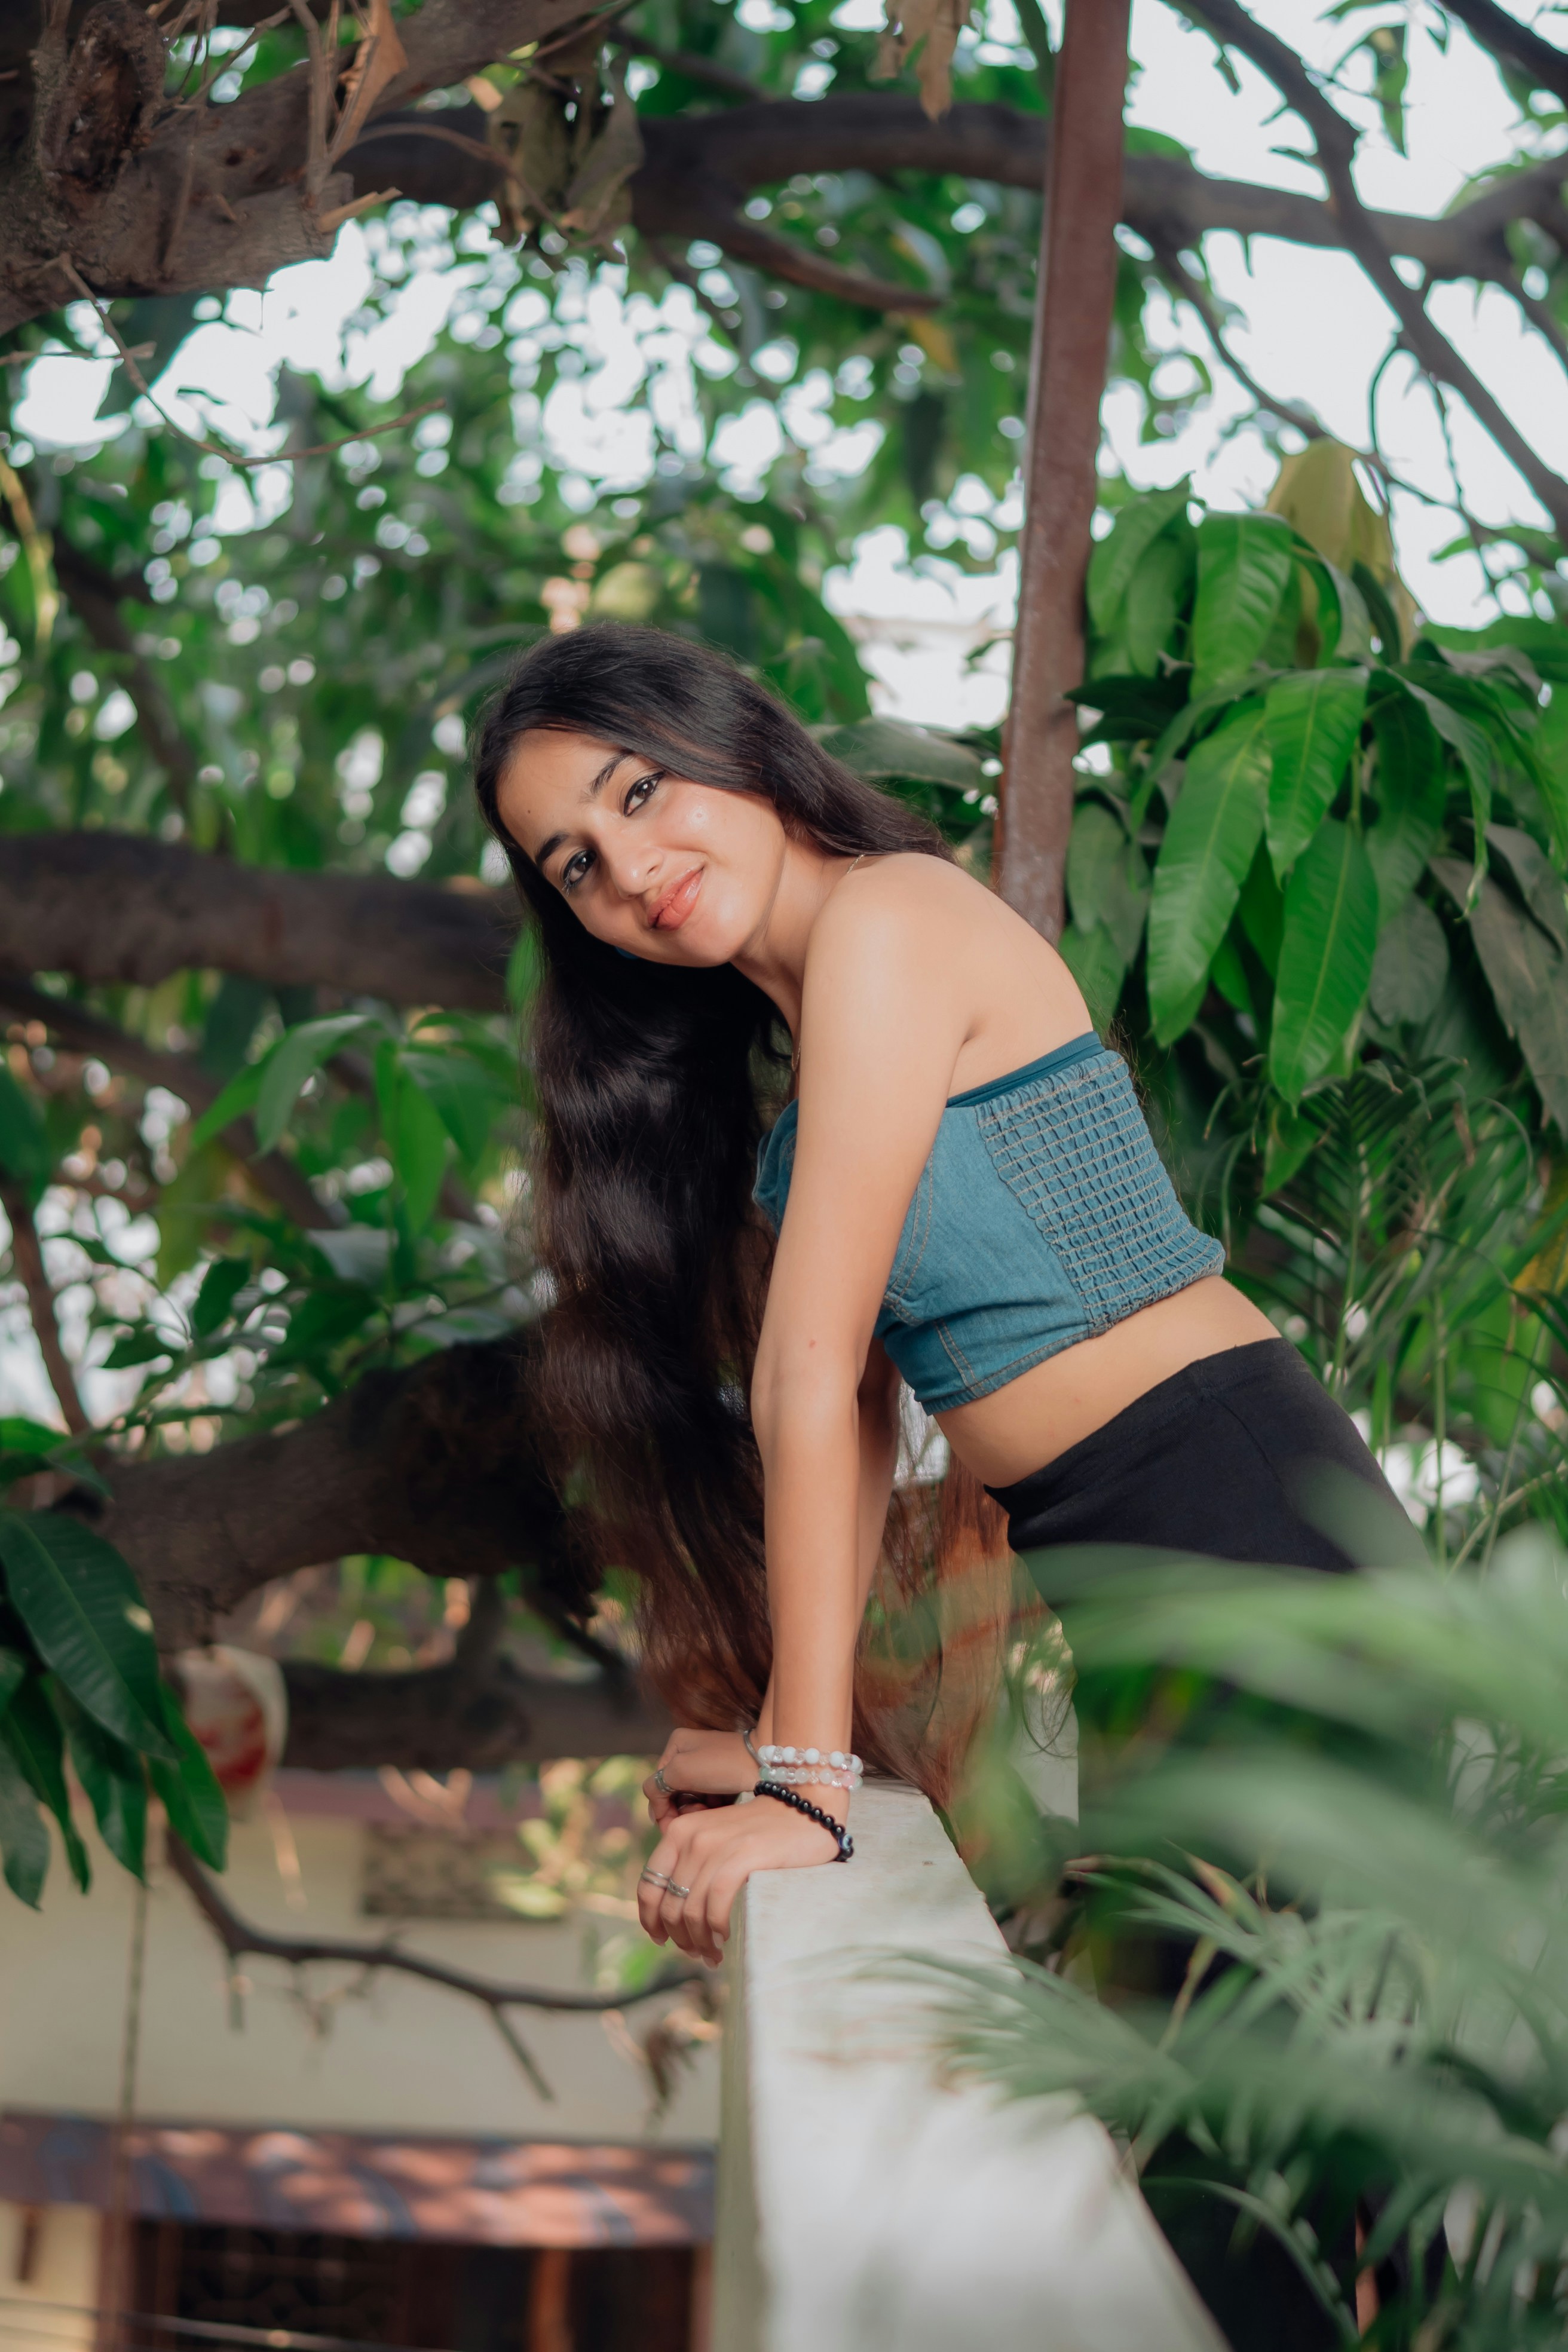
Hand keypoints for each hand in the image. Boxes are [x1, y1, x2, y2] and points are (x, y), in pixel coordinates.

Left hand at [638, 1792, 845, 1967]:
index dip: (650, 1920)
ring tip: (714, 1955)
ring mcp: (716, 1845)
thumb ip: (693, 1865)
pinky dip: (717, 1929)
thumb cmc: (761, 1832)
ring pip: (691, 1910)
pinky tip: (725, 1939)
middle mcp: (691, 1836)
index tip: (662, 1940)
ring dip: (700, 1941)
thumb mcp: (715, 1839)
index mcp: (679, 1831)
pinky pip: (716, 1904)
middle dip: (681, 1938)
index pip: (649, 1886)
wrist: (804, 1807)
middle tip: (699, 1954)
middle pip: (670, 1905)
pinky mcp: (742, 1856)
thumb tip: (675, 1915)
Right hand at [643, 1727, 754, 1828]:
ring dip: (697, 1812)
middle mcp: (689, 1753)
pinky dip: (712, 1809)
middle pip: (674, 1795)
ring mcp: (707, 1767)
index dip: (662, 1810)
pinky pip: (708, 1801)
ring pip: (691, 1801)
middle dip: (683, 1811)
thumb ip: (656, 1786)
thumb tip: (653, 1807)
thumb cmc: (723, 1764)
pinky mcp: (723, 1779)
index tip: (673, 1830)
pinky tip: (722, 1809)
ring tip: (712, 1812)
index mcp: (676, 1745)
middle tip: (699, 1815)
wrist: (768, 1763)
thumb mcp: (681, 1770)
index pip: (656, 1785)